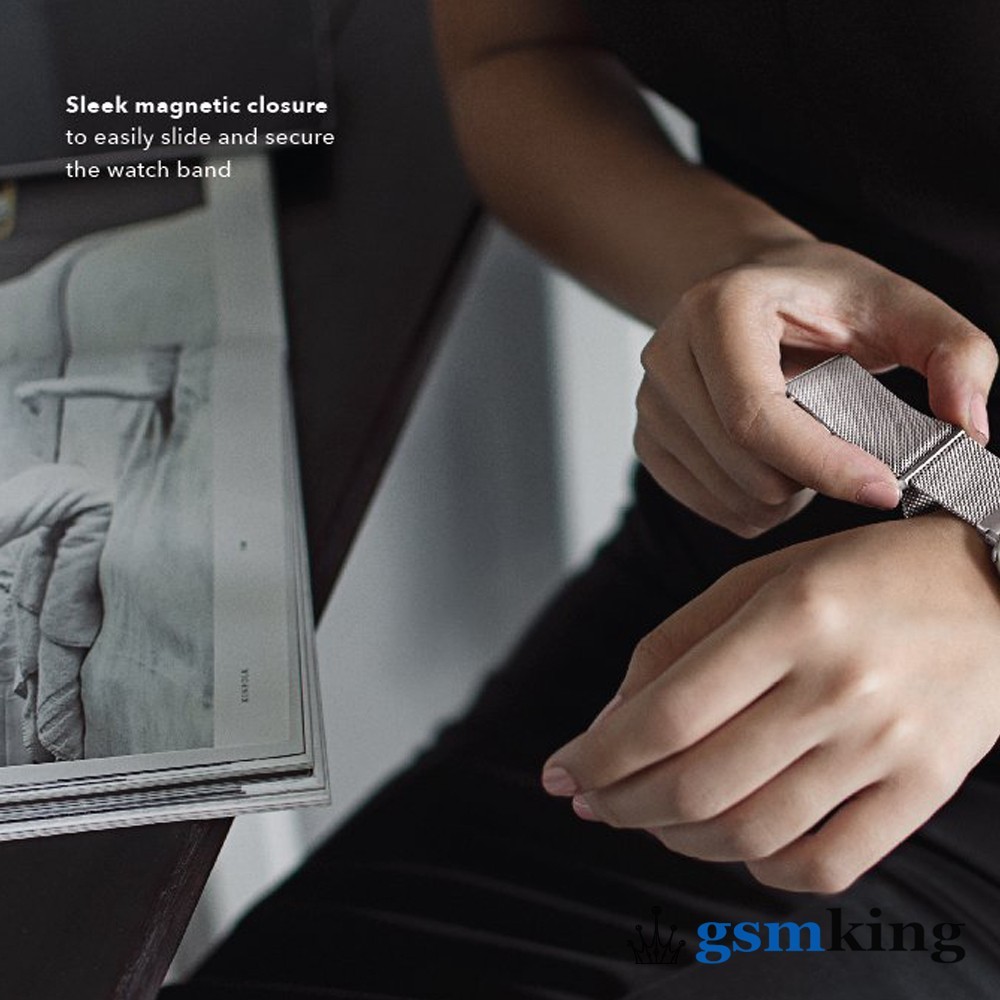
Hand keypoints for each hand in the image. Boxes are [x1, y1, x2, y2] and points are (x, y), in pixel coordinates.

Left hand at [541, 515, 999, 892]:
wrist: (997, 590)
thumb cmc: (860, 577)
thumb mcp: (759, 579)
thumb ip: (674, 645)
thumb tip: (607, 725)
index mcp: (791, 616)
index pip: (666, 715)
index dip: (598, 755)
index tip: (560, 772)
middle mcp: (839, 685)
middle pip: (697, 783)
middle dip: (621, 803)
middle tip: (592, 800)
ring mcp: (887, 745)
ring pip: (751, 832)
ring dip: (676, 838)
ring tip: (649, 818)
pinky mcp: (923, 789)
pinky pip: (824, 864)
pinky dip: (758, 868)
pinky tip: (731, 842)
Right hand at [635, 240, 997, 535]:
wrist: (751, 287)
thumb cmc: (822, 298)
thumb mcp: (900, 305)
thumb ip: (956, 352)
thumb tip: (968, 429)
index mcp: (719, 310)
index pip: (757, 415)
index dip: (824, 462)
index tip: (886, 488)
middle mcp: (667, 356)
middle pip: (746, 467)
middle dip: (814, 477)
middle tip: (851, 446)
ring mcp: (649, 403)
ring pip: (731, 497)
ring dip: (788, 494)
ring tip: (809, 447)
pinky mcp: (648, 440)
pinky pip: (711, 507)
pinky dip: (757, 505)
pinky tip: (777, 463)